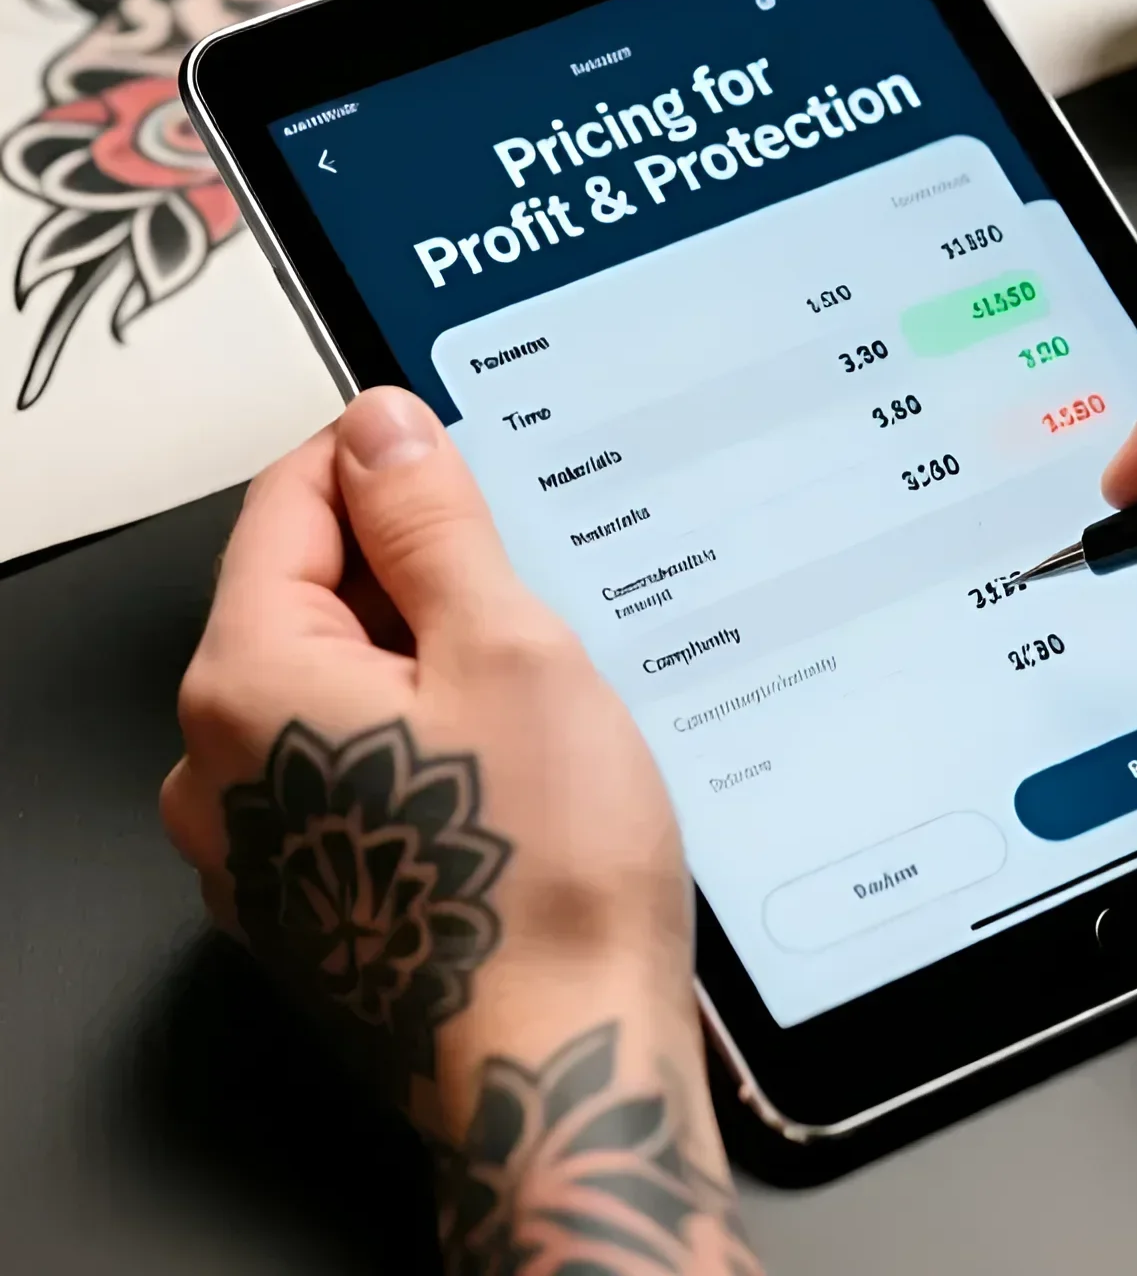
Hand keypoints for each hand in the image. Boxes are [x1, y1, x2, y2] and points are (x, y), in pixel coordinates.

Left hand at [161, 387, 760, 1272]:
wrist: (558, 1064)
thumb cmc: (539, 878)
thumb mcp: (506, 648)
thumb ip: (432, 526)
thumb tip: (385, 432)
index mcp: (248, 681)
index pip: (291, 500)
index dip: (386, 455)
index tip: (462, 448)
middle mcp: (218, 763)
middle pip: (308, 590)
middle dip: (419, 565)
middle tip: (532, 583)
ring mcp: (256, 838)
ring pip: (338, 679)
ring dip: (428, 653)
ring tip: (538, 686)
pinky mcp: (308, 891)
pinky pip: (351, 761)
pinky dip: (423, 732)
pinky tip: (512, 762)